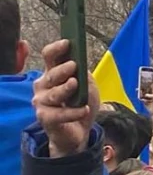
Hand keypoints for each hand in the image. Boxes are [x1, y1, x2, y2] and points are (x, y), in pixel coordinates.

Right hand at [33, 40, 99, 157]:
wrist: (79, 131)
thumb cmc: (81, 104)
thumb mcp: (88, 88)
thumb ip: (84, 77)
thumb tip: (82, 68)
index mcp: (53, 73)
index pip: (49, 57)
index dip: (57, 49)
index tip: (68, 43)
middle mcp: (43, 85)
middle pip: (51, 74)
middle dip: (62, 69)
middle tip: (73, 65)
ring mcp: (42, 102)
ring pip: (54, 93)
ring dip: (66, 88)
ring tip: (75, 84)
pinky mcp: (45, 118)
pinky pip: (59, 114)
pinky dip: (73, 112)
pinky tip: (84, 110)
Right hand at [141, 77, 152, 125]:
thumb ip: (151, 96)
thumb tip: (145, 95)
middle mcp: (151, 94)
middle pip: (148, 87)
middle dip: (145, 84)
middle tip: (143, 80)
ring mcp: (147, 97)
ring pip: (143, 91)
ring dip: (141, 89)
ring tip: (139, 87)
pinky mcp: (144, 100)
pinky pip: (140, 96)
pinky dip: (139, 95)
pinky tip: (138, 93)